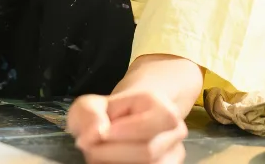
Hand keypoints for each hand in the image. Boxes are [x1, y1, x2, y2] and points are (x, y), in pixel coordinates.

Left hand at [67, 91, 186, 163]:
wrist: (119, 124)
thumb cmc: (107, 113)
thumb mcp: (90, 106)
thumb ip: (90, 115)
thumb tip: (96, 133)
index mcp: (161, 107)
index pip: (149, 125)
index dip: (124, 133)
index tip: (102, 133)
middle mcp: (175, 130)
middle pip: (147, 152)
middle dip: (112, 152)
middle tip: (91, 146)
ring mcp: (175, 152)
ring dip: (115, 162)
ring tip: (100, 153)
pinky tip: (111, 161)